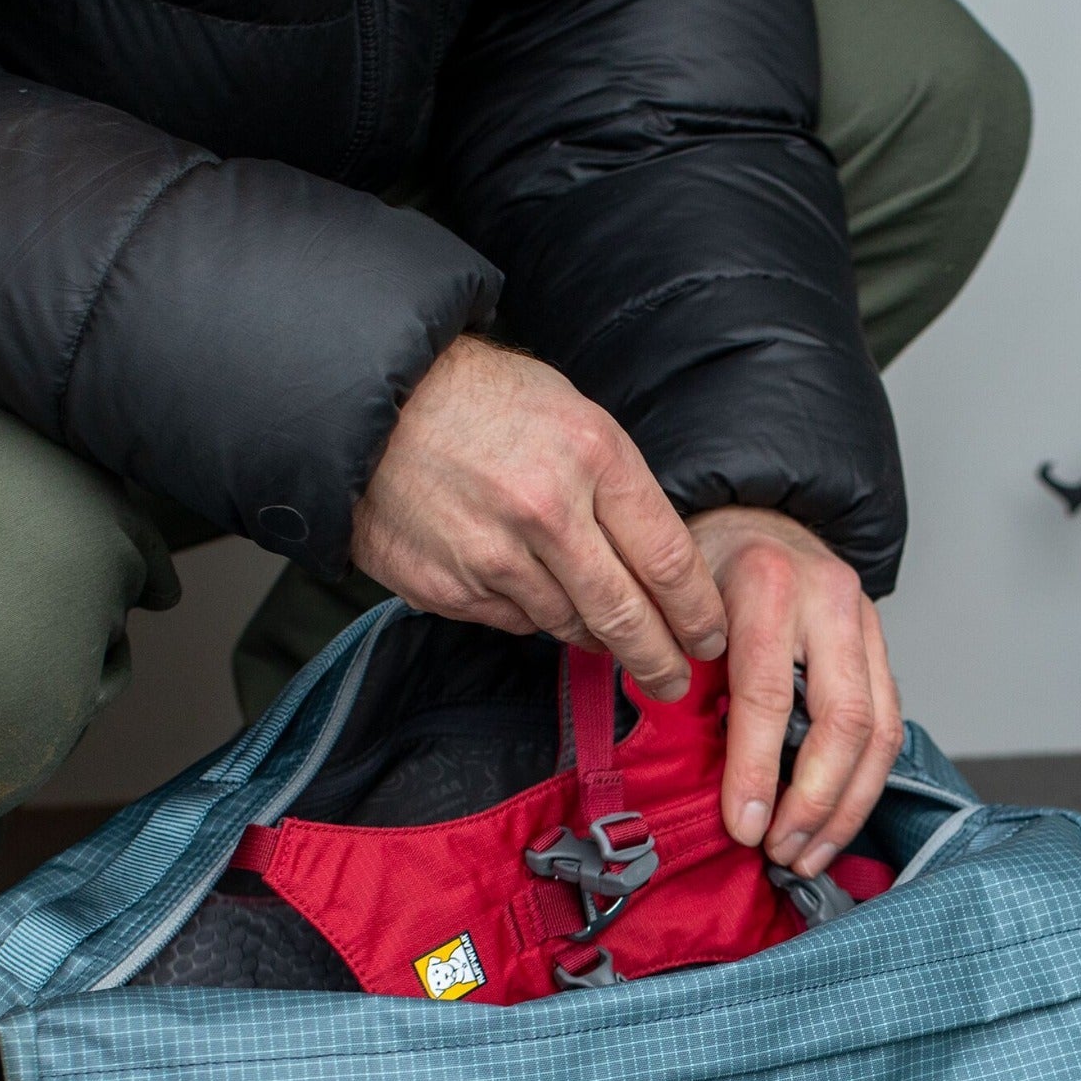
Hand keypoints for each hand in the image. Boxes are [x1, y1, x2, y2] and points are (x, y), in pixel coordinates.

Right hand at [350, 335, 725, 698]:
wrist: (370, 400)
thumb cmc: (484, 402)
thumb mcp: (572, 418)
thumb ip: (618, 494)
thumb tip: (662, 575)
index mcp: (592, 456)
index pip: (668, 561)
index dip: (698, 613)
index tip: (709, 638)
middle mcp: (547, 510)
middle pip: (626, 616)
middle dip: (659, 660)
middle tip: (674, 681)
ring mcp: (493, 556)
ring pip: (569, 627)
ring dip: (592, 635)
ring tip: (600, 630)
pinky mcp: (449, 589)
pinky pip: (513, 622)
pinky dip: (528, 613)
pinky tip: (520, 583)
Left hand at [689, 507, 903, 875]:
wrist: (755, 519)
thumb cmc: (705, 569)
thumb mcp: (673, 607)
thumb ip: (680, 676)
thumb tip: (685, 775)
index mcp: (768, 584)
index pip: (769, 695)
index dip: (758, 771)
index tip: (744, 827)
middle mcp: (830, 599)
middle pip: (844, 719)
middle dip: (815, 800)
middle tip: (781, 850)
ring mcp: (868, 623)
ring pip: (881, 732)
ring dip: (848, 807)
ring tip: (809, 853)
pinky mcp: (884, 648)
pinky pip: (889, 728)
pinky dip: (863, 786)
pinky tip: (832, 823)